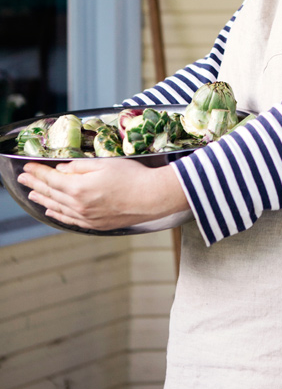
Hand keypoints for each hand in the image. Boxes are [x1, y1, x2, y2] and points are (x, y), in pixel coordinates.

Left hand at [17, 159, 188, 229]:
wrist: (152, 197)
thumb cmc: (132, 176)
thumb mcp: (104, 164)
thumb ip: (79, 167)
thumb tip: (61, 169)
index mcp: (79, 188)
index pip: (51, 178)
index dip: (38, 171)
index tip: (27, 165)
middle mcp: (79, 205)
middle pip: (51, 194)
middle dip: (35, 184)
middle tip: (22, 178)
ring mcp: (86, 217)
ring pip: (57, 208)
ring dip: (42, 200)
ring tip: (31, 194)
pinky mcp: (95, 224)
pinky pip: (69, 220)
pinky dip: (57, 214)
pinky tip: (51, 211)